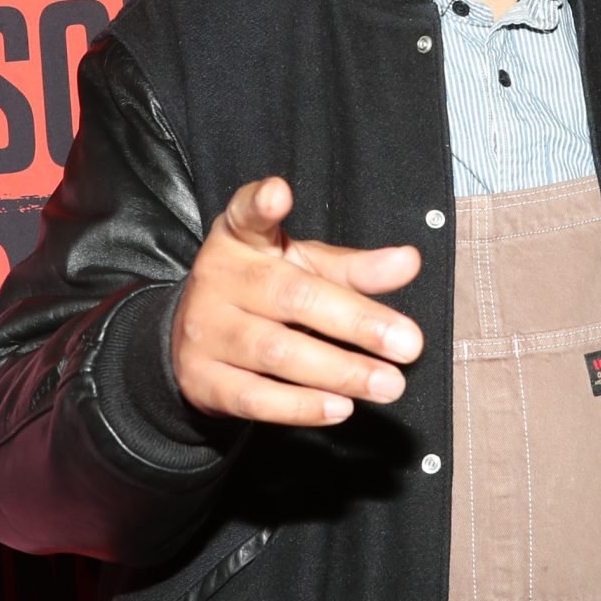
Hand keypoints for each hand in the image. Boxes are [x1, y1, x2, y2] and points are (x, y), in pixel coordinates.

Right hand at [172, 177, 423, 424]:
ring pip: (275, 352)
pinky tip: (341, 407)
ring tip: (388, 384)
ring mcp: (204, 331)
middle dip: (355, 322)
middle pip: (290, 296)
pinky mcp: (201, 380)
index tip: (279, 193)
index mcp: (240, 240)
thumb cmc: (262, 293)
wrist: (191, 340)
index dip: (260, 203)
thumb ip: (353, 268)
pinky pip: (254, 398)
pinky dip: (301, 406)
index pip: (246, 214)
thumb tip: (408, 262)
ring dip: (339, 372)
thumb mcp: (302, 268)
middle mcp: (217, 279)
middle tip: (409, 344)